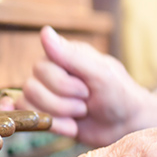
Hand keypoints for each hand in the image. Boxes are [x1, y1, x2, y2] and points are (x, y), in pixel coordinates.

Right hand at [1, 26, 156, 146]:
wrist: (128, 126)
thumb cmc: (120, 95)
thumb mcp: (100, 74)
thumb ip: (71, 56)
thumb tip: (45, 31)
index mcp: (64, 56)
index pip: (41, 67)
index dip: (62, 85)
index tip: (87, 90)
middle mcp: (52, 72)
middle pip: (32, 87)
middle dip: (62, 103)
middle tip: (85, 105)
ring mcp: (49, 94)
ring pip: (28, 103)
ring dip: (58, 115)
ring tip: (81, 115)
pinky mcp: (48, 114)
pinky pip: (30, 116)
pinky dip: (48, 125)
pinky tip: (61, 124)